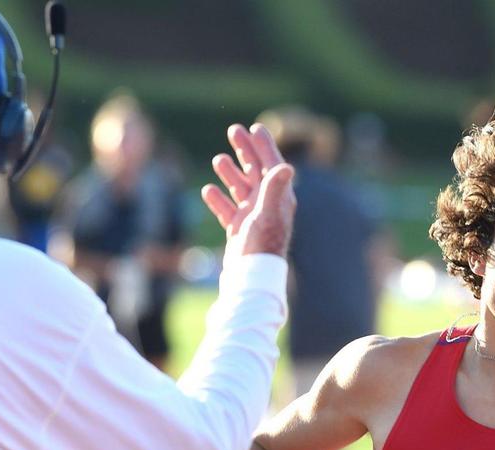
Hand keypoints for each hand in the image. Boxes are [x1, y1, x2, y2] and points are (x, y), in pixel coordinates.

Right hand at [201, 123, 295, 257]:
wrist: (251, 276)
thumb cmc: (263, 245)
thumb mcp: (268, 214)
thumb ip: (274, 189)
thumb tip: (287, 166)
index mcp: (278, 198)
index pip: (272, 165)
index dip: (264, 146)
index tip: (255, 128)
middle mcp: (267, 205)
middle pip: (255, 171)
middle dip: (245, 151)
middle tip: (233, 130)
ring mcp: (252, 218)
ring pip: (240, 189)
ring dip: (230, 174)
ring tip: (218, 159)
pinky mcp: (239, 231)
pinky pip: (228, 211)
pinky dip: (218, 200)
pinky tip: (208, 191)